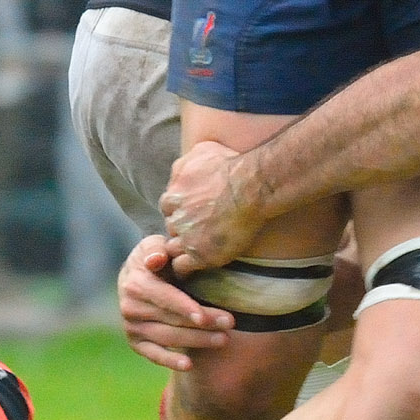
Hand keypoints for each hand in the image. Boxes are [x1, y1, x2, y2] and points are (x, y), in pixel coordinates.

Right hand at [118, 236, 232, 372]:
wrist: (135, 275)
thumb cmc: (155, 256)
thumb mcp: (154, 245)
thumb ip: (157, 249)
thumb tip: (156, 259)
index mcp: (136, 284)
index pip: (165, 298)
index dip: (185, 308)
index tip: (205, 317)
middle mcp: (130, 308)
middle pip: (172, 320)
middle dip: (202, 324)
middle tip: (229, 325)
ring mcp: (132, 327)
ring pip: (168, 338)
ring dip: (196, 341)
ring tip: (223, 340)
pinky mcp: (136, 342)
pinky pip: (153, 355)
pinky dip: (170, 361)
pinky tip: (189, 365)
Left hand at [160, 142, 272, 270]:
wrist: (251, 186)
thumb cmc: (232, 165)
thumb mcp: (202, 151)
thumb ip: (186, 162)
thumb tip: (182, 165)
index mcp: (174, 193)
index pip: (168, 207)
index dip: (180, 210)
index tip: (192, 213)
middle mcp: (176, 215)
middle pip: (171, 227)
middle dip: (181, 229)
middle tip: (198, 231)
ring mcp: (186, 236)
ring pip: (173, 248)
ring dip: (182, 249)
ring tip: (196, 250)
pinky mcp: (199, 254)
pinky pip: (181, 267)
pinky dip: (185, 268)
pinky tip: (196, 265)